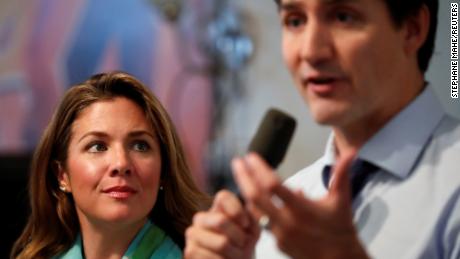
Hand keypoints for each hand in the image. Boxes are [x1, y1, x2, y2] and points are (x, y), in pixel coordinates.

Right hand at [184, 190, 259, 258]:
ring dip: (235, 253)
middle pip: (221, 221)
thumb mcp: (252, 230)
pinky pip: (211, 257)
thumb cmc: (243, 245)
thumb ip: (252, 217)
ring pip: (221, 243)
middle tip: (243, 244)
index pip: (222, 196)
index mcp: (217, 208)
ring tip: (236, 255)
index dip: (237, 210)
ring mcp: (192, 234)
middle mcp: (201, 218)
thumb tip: (250, 207)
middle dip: (239, 237)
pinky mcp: (189, 251)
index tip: (245, 224)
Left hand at [233, 152, 369, 258]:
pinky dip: (255, 208)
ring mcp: (280, 234)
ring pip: (255, 211)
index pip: (272, 185)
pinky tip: (253, 196)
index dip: (259, 169)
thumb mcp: (341, 200)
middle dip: (243, 177)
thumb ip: (341, 174)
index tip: (251, 156)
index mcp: (302, 209)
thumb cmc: (341, 229)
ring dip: (246, 192)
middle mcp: (288, 222)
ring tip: (241, 175)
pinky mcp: (278, 244)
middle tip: (237, 162)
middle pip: (256, 197)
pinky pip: (261, 223)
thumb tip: (350, 153)